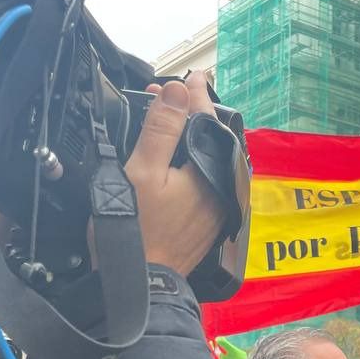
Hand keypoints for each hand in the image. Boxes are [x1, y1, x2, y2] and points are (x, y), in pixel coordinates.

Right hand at [122, 73, 226, 275]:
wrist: (142, 283)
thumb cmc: (137, 230)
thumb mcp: (142, 171)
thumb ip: (161, 129)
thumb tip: (177, 91)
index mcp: (210, 172)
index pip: (207, 121)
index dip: (195, 96)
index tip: (192, 75)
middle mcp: (221, 188)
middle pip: (212, 140)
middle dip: (193, 114)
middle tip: (171, 96)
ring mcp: (217, 206)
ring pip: (210, 160)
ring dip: (193, 138)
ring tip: (173, 120)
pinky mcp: (209, 220)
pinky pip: (207, 179)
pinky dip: (193, 161)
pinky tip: (178, 157)